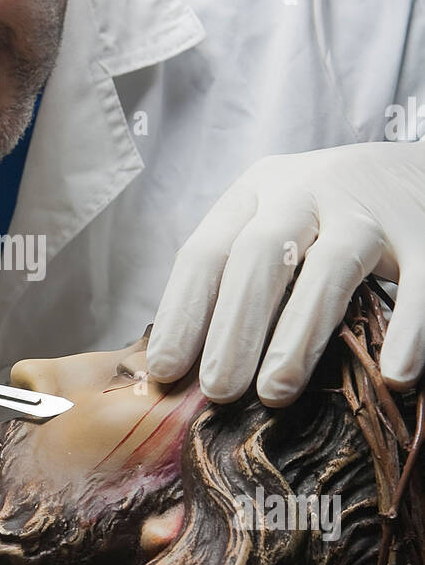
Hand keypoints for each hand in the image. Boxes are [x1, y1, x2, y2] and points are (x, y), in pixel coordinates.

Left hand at [145, 142, 424, 404]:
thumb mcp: (277, 227)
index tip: (165, 371)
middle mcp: (306, 191)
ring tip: (276, 393)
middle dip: (233, 327)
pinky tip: (393, 375)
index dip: (182, 312)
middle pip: (259, 256)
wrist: (419, 172)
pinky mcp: (424, 230)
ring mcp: (368, 209)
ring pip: (328, 268)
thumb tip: (186, 372)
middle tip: (218, 390)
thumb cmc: (331, 218)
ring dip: (298, 335)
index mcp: (256, 192)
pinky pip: (418, 285)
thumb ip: (239, 281)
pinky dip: (407, 332)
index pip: (206, 251)